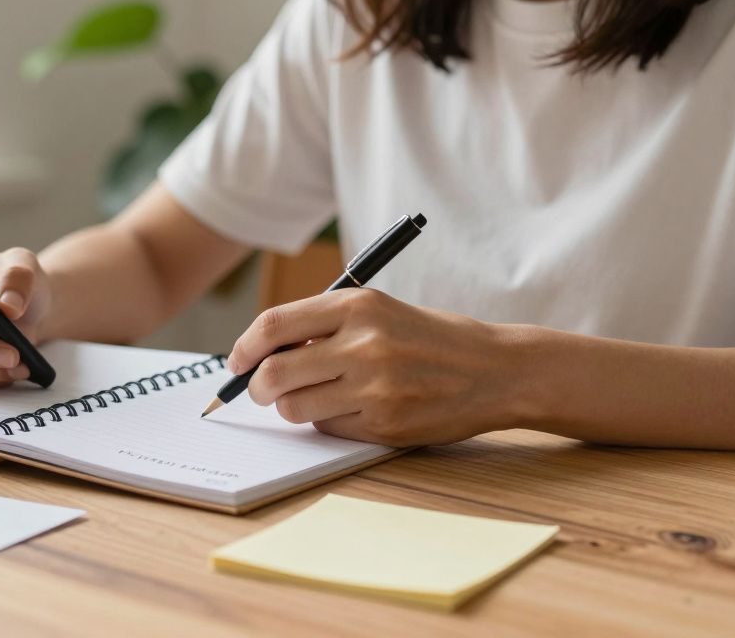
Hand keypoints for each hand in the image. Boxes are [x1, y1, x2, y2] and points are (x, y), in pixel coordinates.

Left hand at [226, 289, 521, 446]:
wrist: (497, 370)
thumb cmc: (431, 337)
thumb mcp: (379, 311)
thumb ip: (324, 325)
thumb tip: (261, 353)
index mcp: (358, 305)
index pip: (273, 326)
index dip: (244, 347)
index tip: (237, 361)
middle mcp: (364, 343)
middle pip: (274, 374)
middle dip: (255, 387)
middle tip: (260, 390)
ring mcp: (375, 387)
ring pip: (294, 407)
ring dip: (291, 407)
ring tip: (314, 396)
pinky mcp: (385, 424)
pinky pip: (328, 428)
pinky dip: (327, 421)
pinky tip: (353, 408)